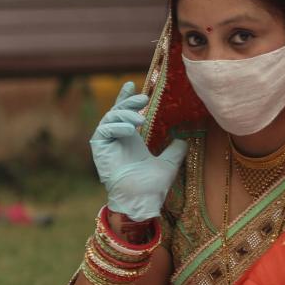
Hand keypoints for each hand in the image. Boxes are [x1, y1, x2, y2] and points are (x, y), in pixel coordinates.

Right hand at [91, 81, 187, 221]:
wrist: (140, 200)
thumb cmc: (152, 186)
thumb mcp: (168, 163)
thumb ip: (175, 150)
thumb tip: (185, 140)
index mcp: (129, 139)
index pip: (124, 113)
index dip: (126, 98)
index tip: (131, 84)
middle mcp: (116, 139)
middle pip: (116, 111)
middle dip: (127, 102)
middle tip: (142, 98)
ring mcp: (106, 144)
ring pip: (109, 118)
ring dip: (124, 114)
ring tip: (140, 119)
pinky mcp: (98, 149)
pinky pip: (103, 130)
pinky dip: (116, 126)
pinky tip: (129, 129)